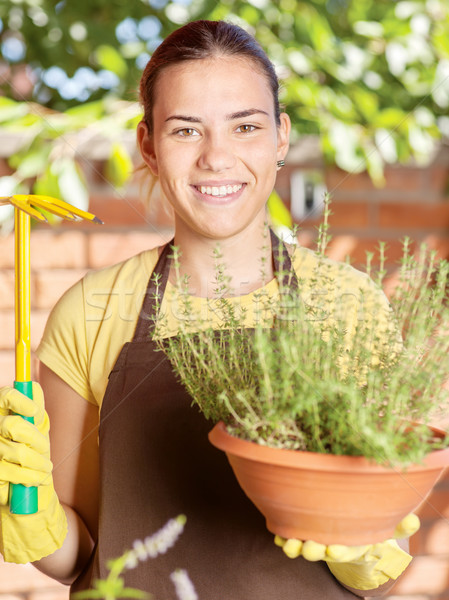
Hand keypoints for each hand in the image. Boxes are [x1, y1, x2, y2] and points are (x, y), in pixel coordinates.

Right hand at [0, 383, 66, 562]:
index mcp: (1, 414)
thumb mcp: (34, 429)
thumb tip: (32, 387)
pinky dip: (28, 479)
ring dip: (36, 463)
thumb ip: (32, 408)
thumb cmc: (28, 452)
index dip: (19, 400)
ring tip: (45, 470)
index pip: (5, 395)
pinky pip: (11, 474)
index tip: (35, 412)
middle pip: (13, 424)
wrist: (19, 490)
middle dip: (36, 438)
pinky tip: (35, 481)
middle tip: (46, 449)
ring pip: (16, 451)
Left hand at [275, 514, 419, 590]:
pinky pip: (288, 538)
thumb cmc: (367, 528)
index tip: (333, 550)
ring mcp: (315, 540)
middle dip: (313, 550)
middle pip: (320, 550)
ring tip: (288, 544)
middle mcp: (331, 544)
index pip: (345, 550)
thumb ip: (399, 525)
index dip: (339, 551)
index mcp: (351, 544)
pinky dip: (281, 538)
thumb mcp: (384, 528)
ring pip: (302, 547)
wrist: (348, 534)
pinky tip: (276, 534)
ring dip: (294, 547)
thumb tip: (414, 520)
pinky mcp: (301, 534)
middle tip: (308, 547)